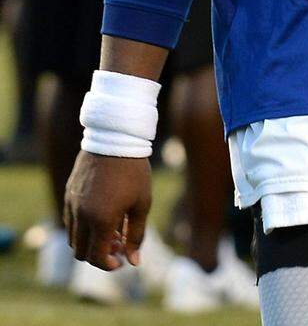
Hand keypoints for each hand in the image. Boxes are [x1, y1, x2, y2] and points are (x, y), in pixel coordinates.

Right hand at [64, 151, 151, 270]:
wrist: (116, 140)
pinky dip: (83, 227)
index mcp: (100, 220)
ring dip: (90, 241)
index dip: (109, 264)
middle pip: (81, 252)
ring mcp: (71, 205)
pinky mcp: (68, 194)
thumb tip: (134, 261)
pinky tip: (102, 215)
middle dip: (99, 254)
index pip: (96, 257)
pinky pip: (70, 220)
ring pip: (74, 238)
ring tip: (113, 229)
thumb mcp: (142, 204)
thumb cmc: (134, 172)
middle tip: (119, 245)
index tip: (122, 261)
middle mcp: (81, 216)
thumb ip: (136, 235)